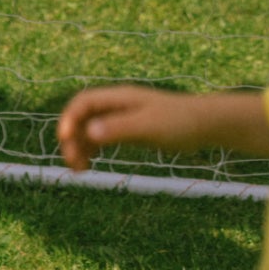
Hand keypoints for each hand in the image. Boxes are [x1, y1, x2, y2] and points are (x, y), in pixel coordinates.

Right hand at [57, 85, 198, 170]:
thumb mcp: (148, 127)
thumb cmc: (179, 123)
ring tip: (79, 171)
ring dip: (79, 146)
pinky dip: (91, 150)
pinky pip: (101, 137)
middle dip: (72, 137)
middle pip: (82, 116)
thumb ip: (119, 128)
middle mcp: (117, 104)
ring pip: (89, 128)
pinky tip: (89, 166)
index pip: (83, 102)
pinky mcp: (129, 129)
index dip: (69, 119)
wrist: (204, 124)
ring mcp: (122, 117)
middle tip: (73, 165)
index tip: (64, 142)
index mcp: (120, 98)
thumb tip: (89, 132)